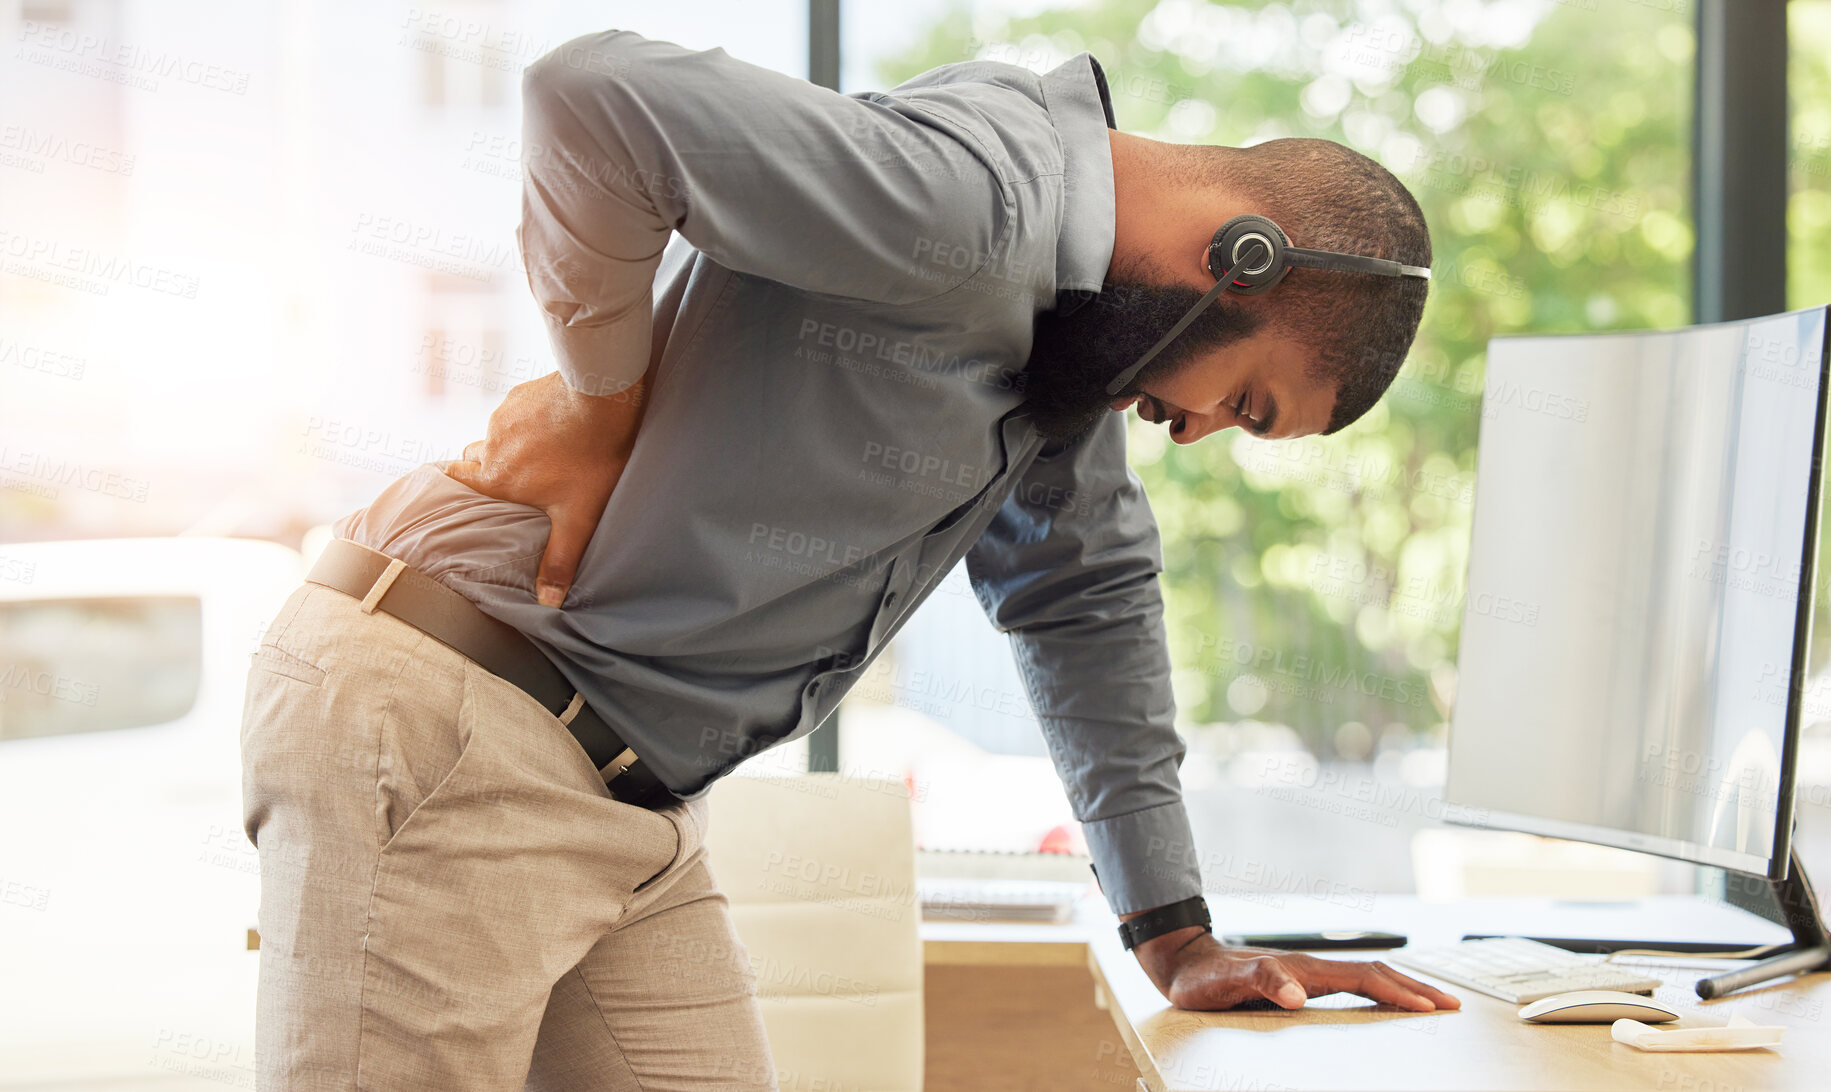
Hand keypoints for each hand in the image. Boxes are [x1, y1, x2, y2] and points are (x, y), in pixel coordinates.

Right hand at [444, 370, 648, 606]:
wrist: (602, 396)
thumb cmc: (591, 458)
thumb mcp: (579, 516)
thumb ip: (561, 558)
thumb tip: (548, 601)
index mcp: (496, 477)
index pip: (456, 481)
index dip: (456, 488)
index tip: (459, 495)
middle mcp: (490, 444)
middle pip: (472, 458)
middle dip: (484, 469)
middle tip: (510, 481)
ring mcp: (504, 415)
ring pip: (495, 434)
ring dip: (510, 445)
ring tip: (543, 455)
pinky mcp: (522, 394)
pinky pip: (515, 412)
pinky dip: (527, 422)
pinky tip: (555, 428)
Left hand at [1134, 929, 1460, 1012]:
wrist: (1184, 962)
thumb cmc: (1205, 978)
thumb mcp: (1230, 983)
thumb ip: (1264, 981)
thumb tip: (1298, 995)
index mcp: (1304, 970)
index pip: (1364, 979)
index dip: (1399, 993)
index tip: (1431, 1007)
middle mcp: (1311, 969)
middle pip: (1376, 974)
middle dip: (1415, 988)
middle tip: (1452, 1005)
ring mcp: (1307, 973)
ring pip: (1366, 977)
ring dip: (1402, 988)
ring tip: (1432, 1001)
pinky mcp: (1299, 981)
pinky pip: (1350, 985)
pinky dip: (1378, 991)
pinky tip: (1385, 1001)